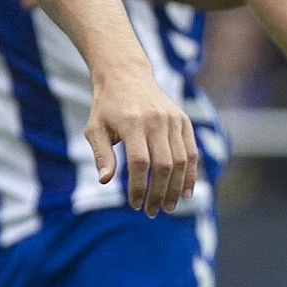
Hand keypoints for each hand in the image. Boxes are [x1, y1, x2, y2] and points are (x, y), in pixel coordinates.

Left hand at [85, 68, 198, 215]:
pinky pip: (191, 151)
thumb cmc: (107, 107)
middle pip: (164, 165)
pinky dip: (191, 174)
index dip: (139, 187)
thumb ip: (101, 155)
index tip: (135, 204)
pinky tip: (186, 192)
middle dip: (159, 193)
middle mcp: (157, 120)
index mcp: (133, 123)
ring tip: (168, 207)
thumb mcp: (95, 129)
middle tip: (152, 211)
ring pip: (181, 161)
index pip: (140, 163)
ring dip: (176, 188)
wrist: (126, 75)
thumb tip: (105, 180)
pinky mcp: (183, 120)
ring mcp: (173, 120)